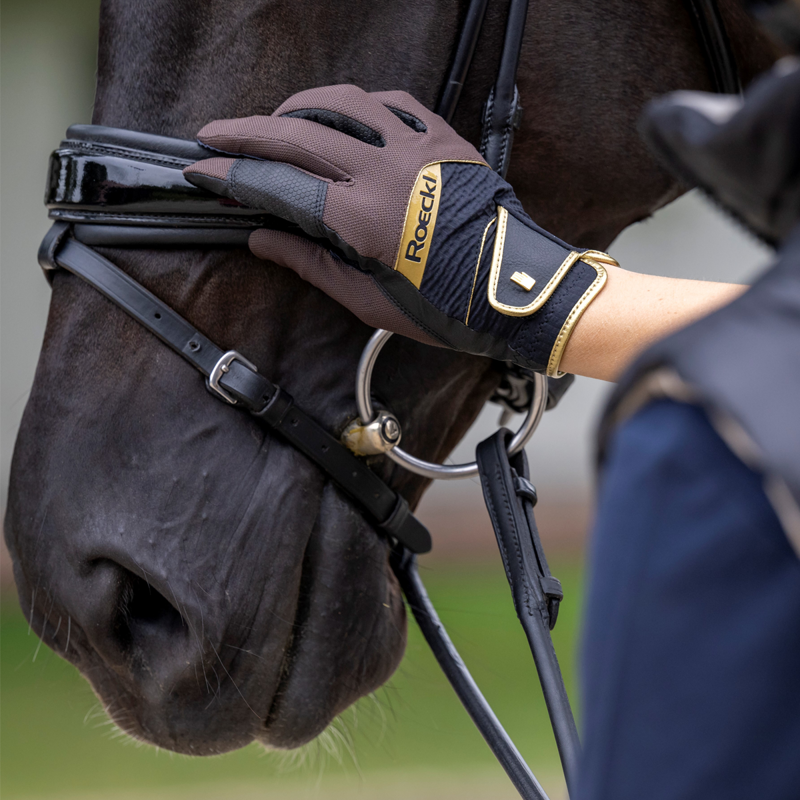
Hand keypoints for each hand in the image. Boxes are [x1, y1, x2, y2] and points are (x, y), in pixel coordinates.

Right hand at [184, 85, 614, 375]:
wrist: (517, 291)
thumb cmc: (448, 308)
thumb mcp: (369, 301)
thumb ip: (311, 263)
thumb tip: (261, 240)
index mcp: (360, 219)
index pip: (277, 185)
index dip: (231, 177)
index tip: (200, 173)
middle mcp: (382, 171)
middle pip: (296, 133)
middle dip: (245, 132)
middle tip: (213, 136)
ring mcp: (415, 148)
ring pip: (340, 104)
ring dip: (297, 106)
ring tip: (274, 120)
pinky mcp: (442, 139)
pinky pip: (389, 103)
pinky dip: (356, 104)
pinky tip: (341, 114)